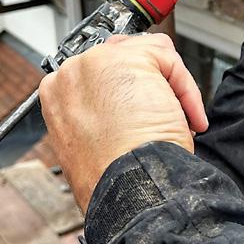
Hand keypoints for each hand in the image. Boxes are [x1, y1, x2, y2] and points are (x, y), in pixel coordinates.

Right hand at [39, 34, 207, 212]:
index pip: (101, 74)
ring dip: (170, 88)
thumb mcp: (96, 143)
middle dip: (151, 86)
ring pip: (148, 56)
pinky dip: (185, 87)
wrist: (129, 187)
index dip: (132, 93)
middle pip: (124, 58)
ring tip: (177, 121)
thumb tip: (128, 105)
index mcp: (58, 96)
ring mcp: (94, 62)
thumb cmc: (115, 178)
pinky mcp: (125, 58)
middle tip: (167, 117)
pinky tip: (185, 118)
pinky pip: (168, 57)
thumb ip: (100, 114)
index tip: (150, 111)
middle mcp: (71, 75)